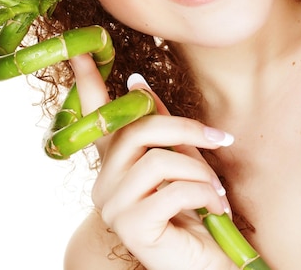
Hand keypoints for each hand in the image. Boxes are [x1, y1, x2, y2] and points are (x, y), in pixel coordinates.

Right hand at [71, 56, 236, 269]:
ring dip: (198, 170)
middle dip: (185, 128)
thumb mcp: (180, 159)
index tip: (80, 51)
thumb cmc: (194, 208)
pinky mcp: (130, 227)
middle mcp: (105, 182)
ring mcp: (114, 206)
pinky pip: (170, 192)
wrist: (206, 260)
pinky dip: (201, 194)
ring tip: (218, 191)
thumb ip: (160, 126)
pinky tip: (213, 209)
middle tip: (219, 138)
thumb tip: (136, 83)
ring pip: (157, 160)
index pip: (96, 118)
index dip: (87, 83)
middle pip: (137, 130)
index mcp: (116, 162)